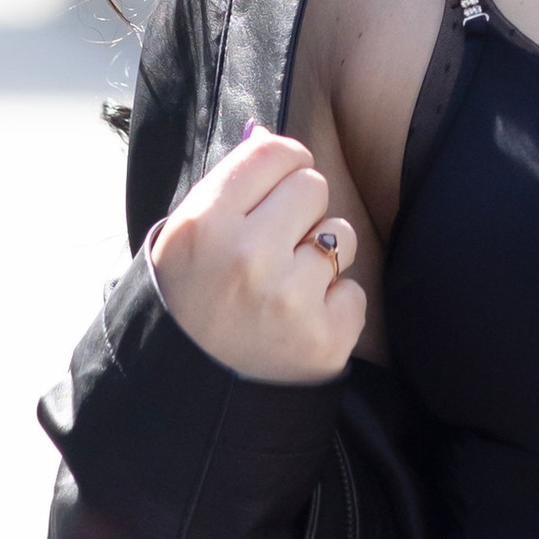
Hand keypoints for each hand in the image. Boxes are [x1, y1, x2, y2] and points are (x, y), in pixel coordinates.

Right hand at [147, 126, 365, 384]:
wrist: (194, 401)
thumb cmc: (192, 307)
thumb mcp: (185, 244)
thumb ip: (228, 189)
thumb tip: (271, 137)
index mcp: (203, 225)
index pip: (274, 151)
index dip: (283, 165)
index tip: (279, 184)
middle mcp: (245, 256)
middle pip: (313, 185)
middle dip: (301, 212)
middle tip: (275, 248)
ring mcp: (287, 298)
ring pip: (342, 235)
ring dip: (321, 259)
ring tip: (284, 290)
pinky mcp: (324, 336)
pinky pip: (353, 289)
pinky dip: (333, 307)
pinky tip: (298, 326)